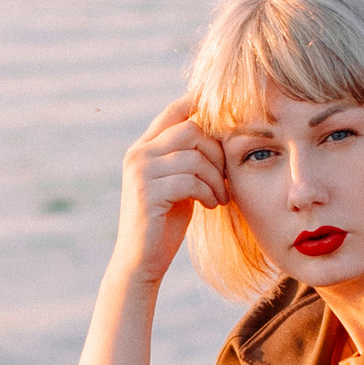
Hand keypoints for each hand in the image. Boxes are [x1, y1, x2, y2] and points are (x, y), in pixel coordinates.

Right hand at [111, 97, 226, 288]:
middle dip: (217, 153)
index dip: (197, 103)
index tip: (222, 105)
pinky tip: (211, 205)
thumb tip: (214, 135)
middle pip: (191, 131)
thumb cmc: (164, 223)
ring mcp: (140, 173)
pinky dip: (208, 192)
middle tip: (224, 179)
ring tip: (220, 197)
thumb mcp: (177, 184)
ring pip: (194, 157)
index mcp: (143, 149)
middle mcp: (138, 155)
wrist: (140, 261)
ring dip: (216, 178)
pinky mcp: (148, 193)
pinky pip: (191, 180)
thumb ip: (186, 160)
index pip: (172, 112)